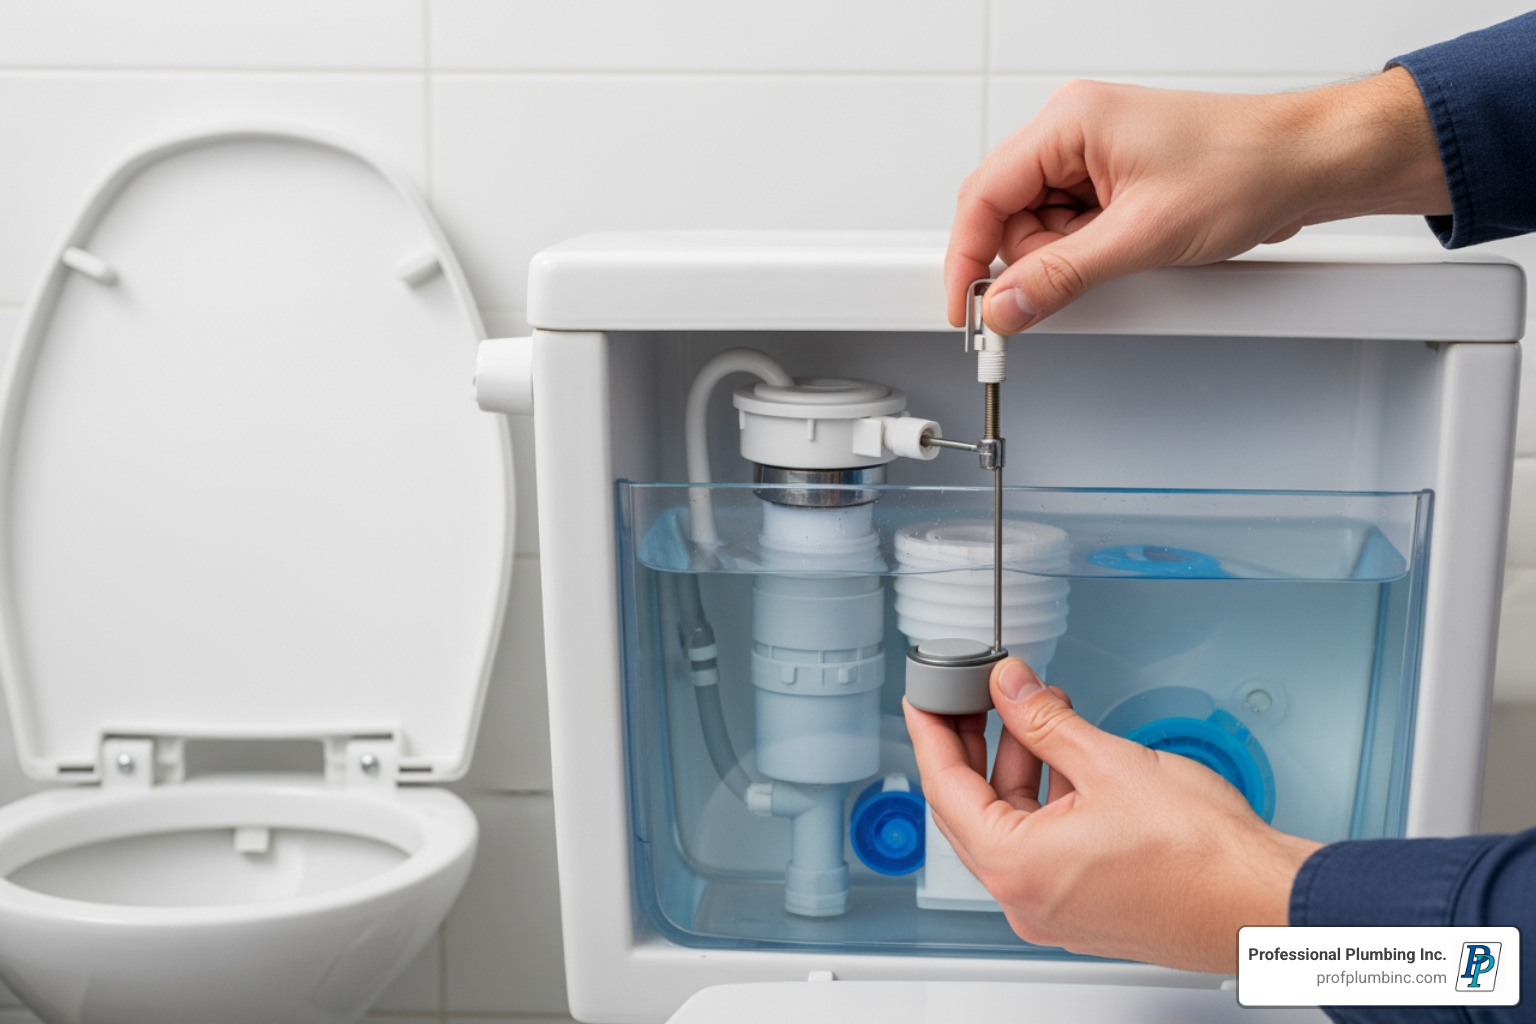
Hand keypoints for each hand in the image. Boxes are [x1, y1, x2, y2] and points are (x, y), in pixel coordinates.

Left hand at [904, 658, 1322, 972]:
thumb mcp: (1109, 763)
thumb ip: (1045, 720)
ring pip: (1010, 825)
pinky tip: (1069, 758)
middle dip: (972, 745)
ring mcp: (1054, 909)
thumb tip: (1008, 687)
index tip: (924, 697)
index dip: (931, 731)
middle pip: (970, 809)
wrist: (1263, 904)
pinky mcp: (1085, 908)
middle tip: (971, 697)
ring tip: (1038, 713)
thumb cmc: (1203, 854)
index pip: (944, 788)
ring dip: (1018, 767)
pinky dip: (1046, 799)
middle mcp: (1025, 899)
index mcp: (1016, 867)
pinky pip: (1042, 846)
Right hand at [946, 68, 1450, 331]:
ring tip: (1121, 262)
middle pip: (1006, 214)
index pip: (983, 195)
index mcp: (1070, 122)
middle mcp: (1074, 132)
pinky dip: (1086, 255)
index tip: (967, 307)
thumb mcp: (1142, 235)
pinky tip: (1125, 257)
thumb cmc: (1246, 168)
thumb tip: (1005, 304)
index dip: (968, 258)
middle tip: (1053, 295)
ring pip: (1039, 228)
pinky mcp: (1113, 181)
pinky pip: (1072, 229)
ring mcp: (1093, 156)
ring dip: (1063, 261)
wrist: (1308, 164)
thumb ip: (1062, 276)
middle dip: (1026, 262)